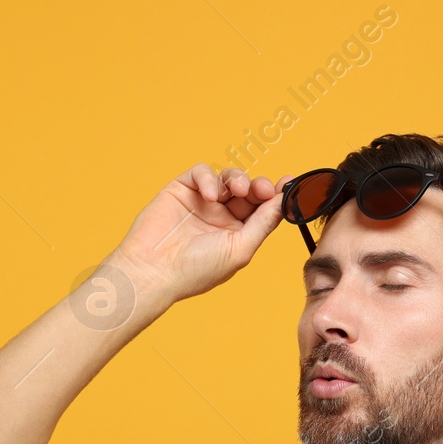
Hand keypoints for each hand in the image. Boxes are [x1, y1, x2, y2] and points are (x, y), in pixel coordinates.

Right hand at [108, 164, 293, 307]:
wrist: (153, 270)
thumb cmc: (195, 270)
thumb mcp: (239, 249)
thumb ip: (264, 223)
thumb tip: (286, 201)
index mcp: (238, 234)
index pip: (263, 210)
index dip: (277, 196)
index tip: (290, 184)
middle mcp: (222, 217)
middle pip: (249, 191)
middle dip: (259, 187)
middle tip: (262, 189)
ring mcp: (202, 202)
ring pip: (228, 178)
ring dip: (237, 179)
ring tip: (236, 190)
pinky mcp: (182, 190)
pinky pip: (201, 173)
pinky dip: (209, 178)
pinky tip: (209, 196)